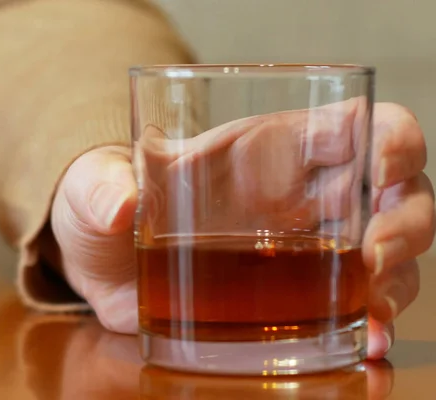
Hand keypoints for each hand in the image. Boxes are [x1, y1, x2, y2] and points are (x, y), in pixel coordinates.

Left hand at [51, 102, 433, 359]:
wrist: (102, 259)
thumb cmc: (106, 203)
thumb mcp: (95, 186)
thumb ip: (100, 186)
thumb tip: (121, 206)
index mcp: (269, 149)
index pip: (356, 127)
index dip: (391, 141)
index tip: (389, 167)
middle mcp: (299, 197)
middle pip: (391, 197)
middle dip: (402, 226)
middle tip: (372, 261)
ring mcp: (301, 251)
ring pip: (387, 258)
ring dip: (395, 287)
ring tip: (370, 318)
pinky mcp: (288, 300)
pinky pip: (351, 308)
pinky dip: (368, 328)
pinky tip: (364, 348)